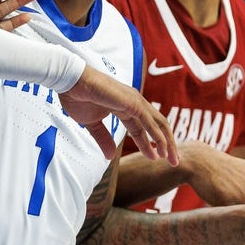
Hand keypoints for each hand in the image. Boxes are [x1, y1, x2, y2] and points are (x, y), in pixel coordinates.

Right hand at [60, 66, 178, 164]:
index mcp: (125, 107)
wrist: (71, 83)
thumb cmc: (78, 98)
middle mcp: (134, 103)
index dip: (150, 144)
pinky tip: (163, 148)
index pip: (143, 128)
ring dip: (167, 142)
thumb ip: (103, 139)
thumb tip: (109, 157)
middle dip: (166, 144)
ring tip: (171, 159)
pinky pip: (149, 122)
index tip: (155, 158)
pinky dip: (157, 136)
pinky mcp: (132, 102)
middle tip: (173, 161)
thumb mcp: (92, 125)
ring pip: (158, 124)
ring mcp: (135, 101)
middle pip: (157, 125)